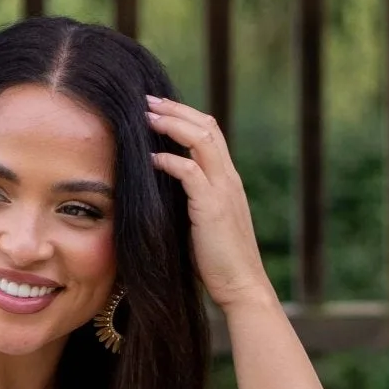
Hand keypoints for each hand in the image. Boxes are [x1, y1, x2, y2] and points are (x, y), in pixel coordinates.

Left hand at [147, 96, 274, 313]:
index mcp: (228, 181)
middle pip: (207, 126)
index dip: (185, 117)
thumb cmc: (219, 263)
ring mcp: (223, 190)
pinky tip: (151, 159)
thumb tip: (163, 192)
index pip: (210, 134)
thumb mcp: (203, 224)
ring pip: (202, 139)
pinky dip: (170, 160)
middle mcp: (229, 179)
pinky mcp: (212, 207)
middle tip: (148, 101)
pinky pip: (190, 171)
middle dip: (176, 110)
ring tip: (146, 117)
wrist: (242, 287)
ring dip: (172, 124)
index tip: (159, 110)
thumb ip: (190, 202)